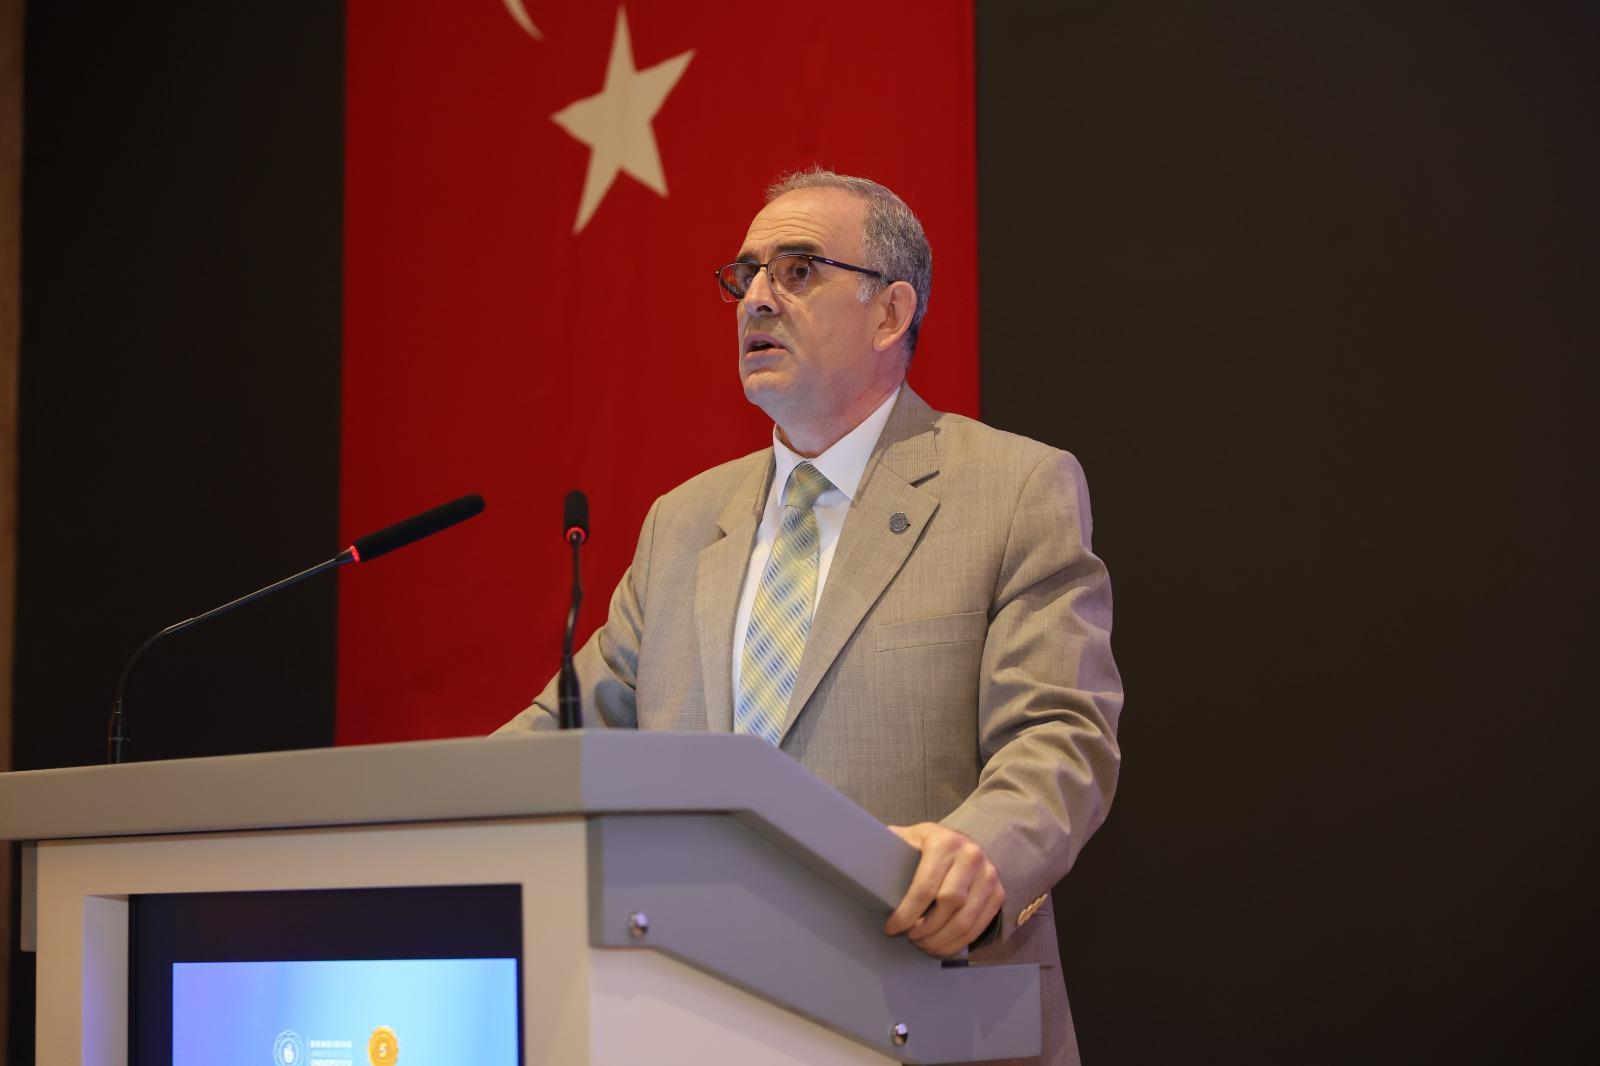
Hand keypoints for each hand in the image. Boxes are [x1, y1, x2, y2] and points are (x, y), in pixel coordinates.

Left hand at [883, 822, 1004, 957]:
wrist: (962, 843)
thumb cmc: (924, 846)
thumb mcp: (907, 838)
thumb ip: (887, 847)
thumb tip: (853, 858)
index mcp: (945, 841)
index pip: (926, 886)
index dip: (907, 913)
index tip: (891, 927)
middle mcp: (972, 855)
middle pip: (949, 904)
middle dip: (924, 928)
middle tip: (908, 937)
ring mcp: (989, 875)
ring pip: (965, 921)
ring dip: (940, 940)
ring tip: (921, 944)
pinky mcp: (998, 894)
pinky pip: (977, 927)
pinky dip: (956, 943)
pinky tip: (938, 946)